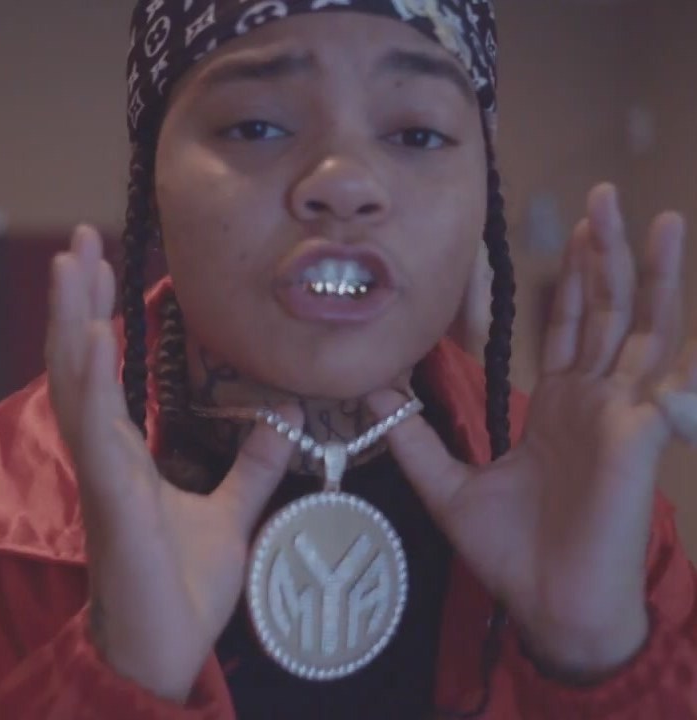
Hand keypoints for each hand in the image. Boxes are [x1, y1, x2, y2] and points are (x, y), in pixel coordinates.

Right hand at [44, 226, 298, 701]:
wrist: (168, 652)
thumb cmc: (182, 590)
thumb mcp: (230, 515)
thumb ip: (251, 469)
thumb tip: (284, 425)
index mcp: (124, 454)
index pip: (102, 370)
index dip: (99, 316)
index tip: (107, 265)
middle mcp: (104, 454)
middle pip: (77, 361)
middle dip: (76, 299)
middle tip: (78, 240)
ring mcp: (101, 474)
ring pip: (74, 382)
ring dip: (71, 319)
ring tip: (70, 263)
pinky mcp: (111, 500)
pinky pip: (95, 430)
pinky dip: (90, 378)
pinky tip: (90, 333)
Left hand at [368, 184, 689, 677]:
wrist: (547, 604)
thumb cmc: (510, 550)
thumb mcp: (447, 484)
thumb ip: (414, 435)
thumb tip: (372, 387)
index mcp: (558, 405)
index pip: (568, 327)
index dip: (570, 280)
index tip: (569, 230)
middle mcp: (594, 399)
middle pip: (607, 310)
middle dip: (607, 254)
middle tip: (606, 196)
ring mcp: (622, 413)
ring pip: (643, 327)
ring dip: (650, 274)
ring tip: (657, 218)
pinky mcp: (639, 434)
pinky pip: (665, 380)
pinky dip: (676, 347)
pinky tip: (681, 307)